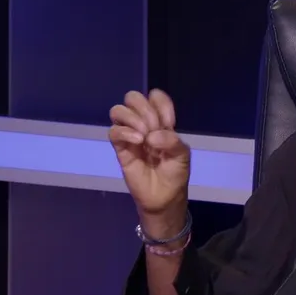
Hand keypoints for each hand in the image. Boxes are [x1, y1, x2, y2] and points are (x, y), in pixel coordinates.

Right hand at [109, 89, 189, 234]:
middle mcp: (144, 124)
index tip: (169, 122)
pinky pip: (113, 131)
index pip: (155, 97)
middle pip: (133, 98)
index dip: (161, 103)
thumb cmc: (175, 173)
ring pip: (119, 110)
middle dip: (145, 110)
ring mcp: (130, 135)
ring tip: (144, 136)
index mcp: (161, 121)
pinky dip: (125, 131)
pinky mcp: (120, 148)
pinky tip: (138, 141)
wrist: (164, 197)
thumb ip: (172, 141)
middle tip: (154, 128)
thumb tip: (152, 135)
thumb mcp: (182, 155)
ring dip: (132, 119)